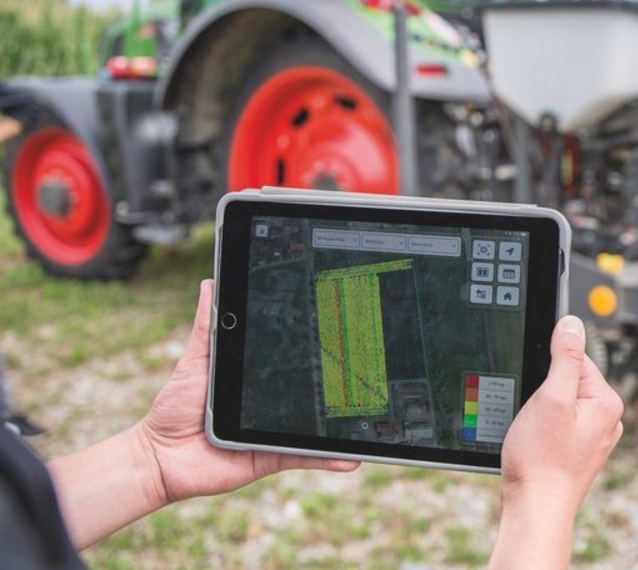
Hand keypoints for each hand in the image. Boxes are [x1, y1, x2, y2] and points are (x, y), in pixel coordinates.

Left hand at [135, 279, 358, 505]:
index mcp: (257, 377)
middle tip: (370, 371)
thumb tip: (210, 283)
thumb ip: (207, 326)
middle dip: (341, 385)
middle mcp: (271, 403)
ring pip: (316, 427)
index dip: (315, 347)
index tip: (341, 330)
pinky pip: (306, 458)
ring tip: (371, 417)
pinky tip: (352, 458)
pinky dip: (328, 459)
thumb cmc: (174, 407)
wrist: (160, 458)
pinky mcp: (273, 457)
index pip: (292, 358)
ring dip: (344, 426)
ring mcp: (275, 431)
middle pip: (312, 393)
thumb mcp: (195, 360)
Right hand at [489, 315, 623, 568]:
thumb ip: (565, 357)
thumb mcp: (551, 398)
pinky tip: (536, 445)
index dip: (548, 368)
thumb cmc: (541, 460)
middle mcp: (608, 419)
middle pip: (567, 380)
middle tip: (534, 417)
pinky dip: (543, 428)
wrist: (535, 510)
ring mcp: (594, 437)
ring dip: (541, 411)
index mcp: (608, 402)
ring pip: (560, 403)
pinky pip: (558, 423)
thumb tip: (572, 323)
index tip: (536, 390)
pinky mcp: (579, 451)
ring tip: (535, 435)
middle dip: (543, 392)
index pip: (577, 358)